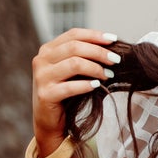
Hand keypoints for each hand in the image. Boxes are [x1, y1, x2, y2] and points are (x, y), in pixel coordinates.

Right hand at [31, 27, 119, 147]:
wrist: (49, 122)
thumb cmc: (65, 95)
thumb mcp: (71, 71)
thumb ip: (83, 57)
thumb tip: (111, 47)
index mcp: (47, 50)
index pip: (73, 34)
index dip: (94, 35)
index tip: (114, 40)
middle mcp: (41, 60)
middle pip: (75, 47)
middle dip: (99, 52)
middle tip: (116, 60)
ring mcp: (41, 77)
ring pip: (74, 64)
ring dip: (96, 68)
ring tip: (109, 75)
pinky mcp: (45, 95)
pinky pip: (70, 87)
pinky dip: (86, 85)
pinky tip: (97, 85)